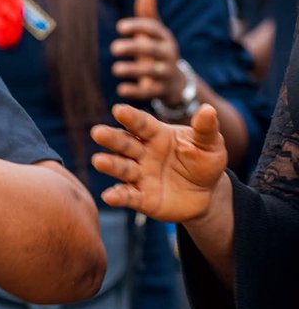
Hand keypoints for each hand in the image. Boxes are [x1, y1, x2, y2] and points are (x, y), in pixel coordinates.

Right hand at [91, 103, 226, 221]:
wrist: (206, 193)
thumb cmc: (205, 162)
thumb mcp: (210, 144)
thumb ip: (206, 129)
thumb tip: (208, 109)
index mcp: (158, 135)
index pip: (142, 125)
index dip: (131, 118)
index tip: (119, 110)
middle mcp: (144, 154)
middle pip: (125, 144)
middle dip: (111, 139)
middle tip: (97, 132)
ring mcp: (141, 176)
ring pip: (122, 168)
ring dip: (110, 165)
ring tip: (98, 161)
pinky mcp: (142, 198)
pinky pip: (128, 196)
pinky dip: (118, 196)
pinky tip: (108, 196)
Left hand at [111, 0, 188, 105]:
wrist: (175, 83)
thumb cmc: (157, 51)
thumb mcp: (154, 33)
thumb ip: (148, 12)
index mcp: (164, 38)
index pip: (153, 28)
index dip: (138, 26)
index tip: (119, 27)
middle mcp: (168, 54)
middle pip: (152, 49)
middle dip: (134, 48)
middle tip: (113, 48)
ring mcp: (166, 73)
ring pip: (151, 71)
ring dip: (133, 70)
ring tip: (115, 69)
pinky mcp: (162, 91)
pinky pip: (150, 92)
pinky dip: (136, 91)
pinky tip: (121, 90)